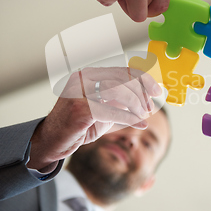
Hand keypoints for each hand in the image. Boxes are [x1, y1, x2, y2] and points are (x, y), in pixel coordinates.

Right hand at [29, 67, 161, 171]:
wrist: (52, 140)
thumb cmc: (79, 125)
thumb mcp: (105, 108)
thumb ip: (122, 101)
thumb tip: (147, 97)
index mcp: (89, 74)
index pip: (122, 70)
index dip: (143, 79)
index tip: (157, 91)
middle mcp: (82, 78)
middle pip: (123, 79)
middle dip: (142, 94)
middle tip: (150, 108)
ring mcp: (79, 92)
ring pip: (119, 92)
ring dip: (137, 105)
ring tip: (143, 116)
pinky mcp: (79, 109)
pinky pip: (112, 111)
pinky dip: (130, 118)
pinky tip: (139, 123)